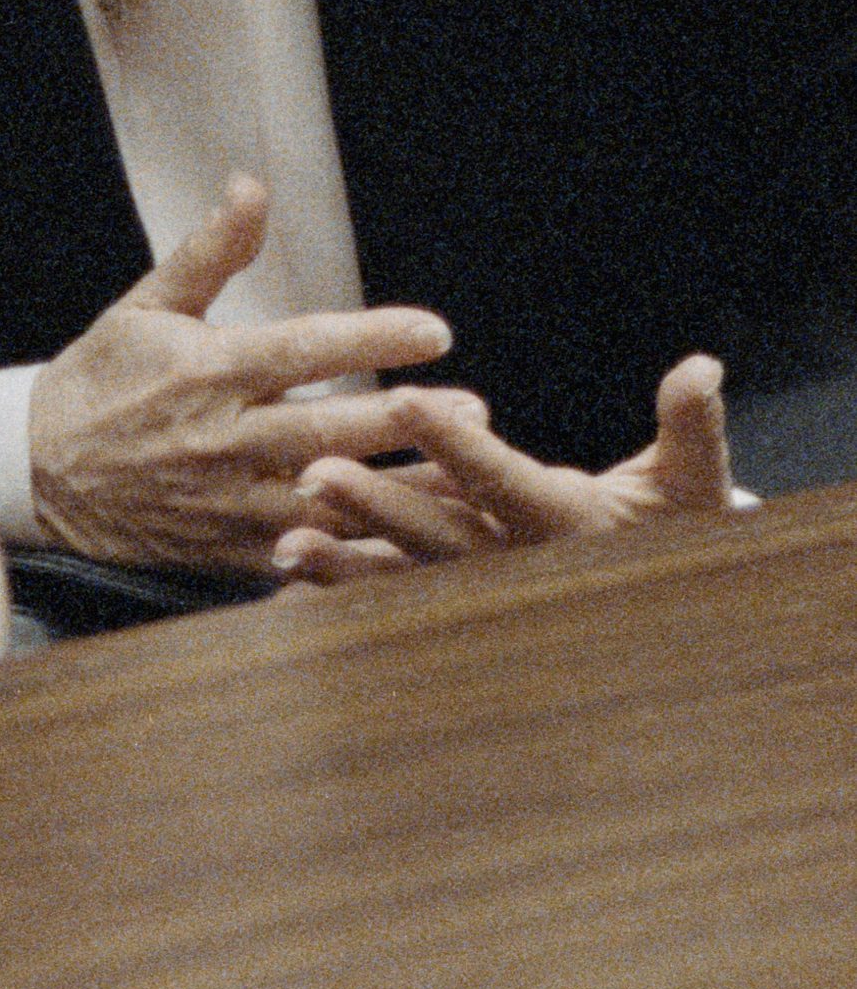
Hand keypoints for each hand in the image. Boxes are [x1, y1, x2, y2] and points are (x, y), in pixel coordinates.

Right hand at [26, 177, 468, 575]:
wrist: (36, 472)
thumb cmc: (98, 380)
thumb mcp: (144, 306)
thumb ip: (210, 252)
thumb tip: (251, 186)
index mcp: (206, 371)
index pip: (302, 349)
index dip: (371, 337)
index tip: (434, 329)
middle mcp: (221, 438)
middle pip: (328, 431)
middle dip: (405, 422)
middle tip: (476, 410)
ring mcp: (226, 503)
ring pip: (329, 503)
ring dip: (401, 494)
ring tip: (466, 483)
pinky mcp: (226, 553)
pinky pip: (303, 559)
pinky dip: (359, 556)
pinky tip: (414, 552)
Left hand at [272, 352, 741, 583]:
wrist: (671, 620)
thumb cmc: (679, 533)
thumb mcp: (692, 484)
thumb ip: (691, 428)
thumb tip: (702, 368)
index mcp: (568, 526)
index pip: (505, 480)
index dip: (457, 444)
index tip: (407, 402)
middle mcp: (519, 570)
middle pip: (441, 536)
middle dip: (379, 507)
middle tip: (317, 474)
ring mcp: (485, 599)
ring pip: (407, 579)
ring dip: (346, 564)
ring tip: (286, 544)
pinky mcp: (458, 614)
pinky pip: (394, 612)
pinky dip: (343, 606)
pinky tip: (287, 597)